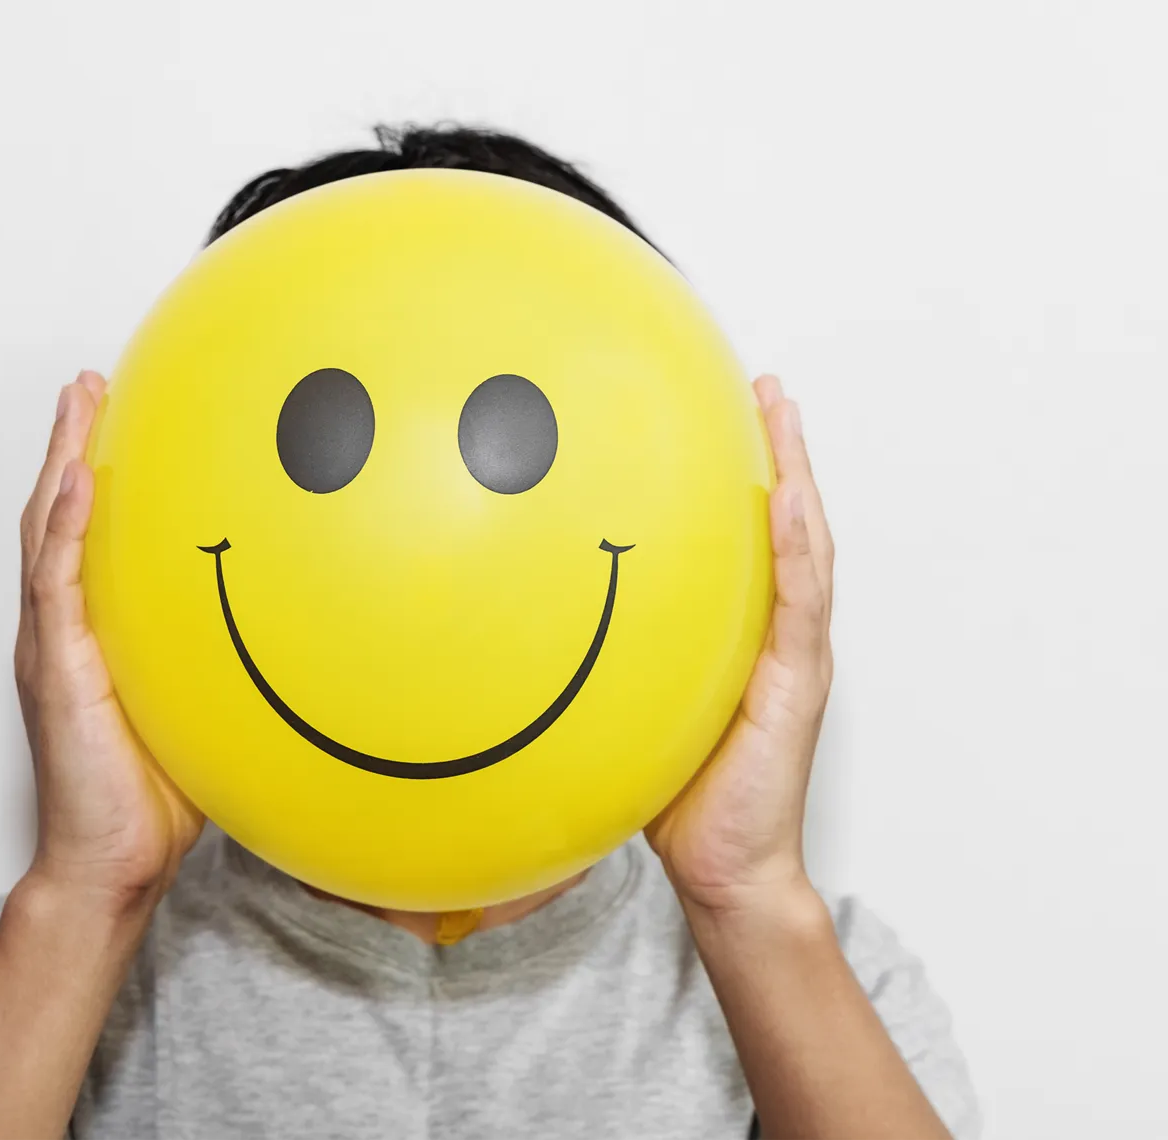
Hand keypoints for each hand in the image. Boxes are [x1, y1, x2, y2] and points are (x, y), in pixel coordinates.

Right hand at [14, 371, 203, 912]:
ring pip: (47, 535)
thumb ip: (222, 659)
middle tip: (86, 382)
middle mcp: (66, 629)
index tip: (114, 418)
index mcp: (95, 633)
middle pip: (58, 516)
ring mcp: (54, 647)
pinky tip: (78, 483)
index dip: (95, 476)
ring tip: (76, 401)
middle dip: (71, 444)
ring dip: (59, 463)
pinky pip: (56, 588)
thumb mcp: (201, 707)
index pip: (91, 537)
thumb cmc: (156, 795)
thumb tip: (294, 628)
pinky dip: (63, 532)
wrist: (113, 864)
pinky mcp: (56, 672)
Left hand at [645, 375, 834, 916]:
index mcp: (744, 634)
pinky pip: (801, 601)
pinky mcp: (797, 683)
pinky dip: (798, 544)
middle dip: (779, 453)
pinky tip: (787, 496)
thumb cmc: (678, 793)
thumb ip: (617, 655)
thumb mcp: (636, 703)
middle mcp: (777, 634)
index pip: (750, 540)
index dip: (746, 478)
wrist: (723, 868)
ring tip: (782, 408)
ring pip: (806, 546)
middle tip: (763, 387)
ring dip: (798, 475)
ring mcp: (795, 656)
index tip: (722, 417)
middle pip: (787, 525)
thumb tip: (538, 615)